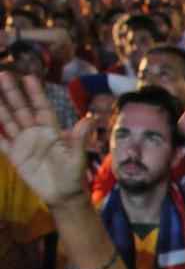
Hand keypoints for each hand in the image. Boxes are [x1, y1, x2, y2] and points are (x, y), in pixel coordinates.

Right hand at [0, 73, 91, 207]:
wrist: (63, 194)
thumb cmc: (73, 174)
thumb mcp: (77, 155)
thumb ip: (80, 137)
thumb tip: (90, 119)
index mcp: (52, 130)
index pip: (42, 107)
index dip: (36, 93)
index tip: (29, 77)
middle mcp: (36, 132)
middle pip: (22, 108)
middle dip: (13, 92)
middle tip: (3, 74)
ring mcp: (23, 142)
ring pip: (9, 119)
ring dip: (0, 106)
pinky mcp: (15, 154)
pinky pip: (1, 140)